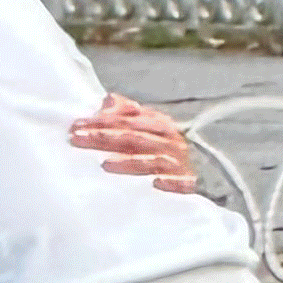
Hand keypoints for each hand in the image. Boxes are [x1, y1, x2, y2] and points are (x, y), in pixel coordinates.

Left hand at [72, 94, 196, 193]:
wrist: (207, 177)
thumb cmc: (163, 152)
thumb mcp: (146, 129)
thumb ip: (126, 114)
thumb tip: (109, 98)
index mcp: (159, 124)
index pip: (126, 119)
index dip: (100, 121)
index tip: (75, 126)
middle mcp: (170, 141)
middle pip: (133, 137)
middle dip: (104, 137)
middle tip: (78, 139)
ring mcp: (179, 162)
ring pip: (151, 160)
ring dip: (129, 162)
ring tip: (105, 165)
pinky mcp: (188, 183)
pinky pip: (181, 182)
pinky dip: (170, 183)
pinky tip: (155, 184)